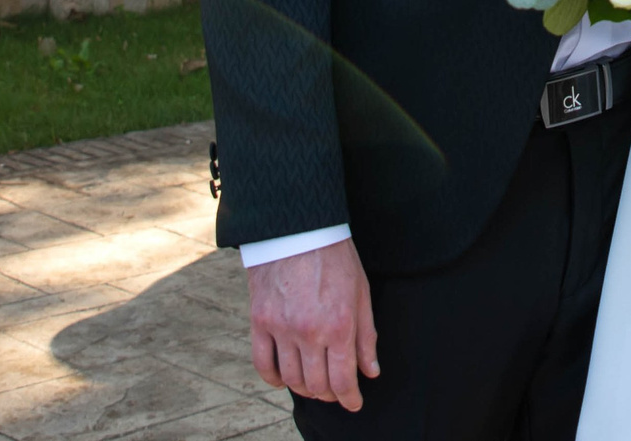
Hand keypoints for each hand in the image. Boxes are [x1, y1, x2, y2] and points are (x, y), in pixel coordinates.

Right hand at [246, 238, 378, 409]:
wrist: (298, 228)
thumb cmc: (335, 257)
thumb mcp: (361, 293)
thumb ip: (366, 336)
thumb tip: (370, 371)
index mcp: (339, 325)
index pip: (343, 380)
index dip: (350, 398)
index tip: (354, 403)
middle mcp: (309, 331)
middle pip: (317, 384)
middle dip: (329, 394)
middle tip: (335, 390)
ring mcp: (281, 328)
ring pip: (291, 378)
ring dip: (304, 388)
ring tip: (313, 383)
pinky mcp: (260, 321)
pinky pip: (262, 363)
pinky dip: (273, 378)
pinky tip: (283, 378)